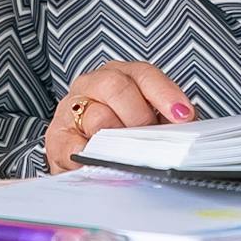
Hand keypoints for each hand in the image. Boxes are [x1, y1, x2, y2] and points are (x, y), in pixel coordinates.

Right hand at [45, 62, 194, 172]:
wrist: (82, 158)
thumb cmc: (121, 137)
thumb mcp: (147, 124)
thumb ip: (166, 123)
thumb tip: (184, 131)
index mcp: (120, 75)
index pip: (143, 75)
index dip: (164, 93)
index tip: (182, 115)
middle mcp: (93, 84)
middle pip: (117, 87)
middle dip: (139, 116)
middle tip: (149, 141)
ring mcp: (71, 109)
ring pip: (97, 116)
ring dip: (116, 140)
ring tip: (128, 158)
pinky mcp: (57, 136)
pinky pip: (73, 146)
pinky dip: (89, 157)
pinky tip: (100, 165)